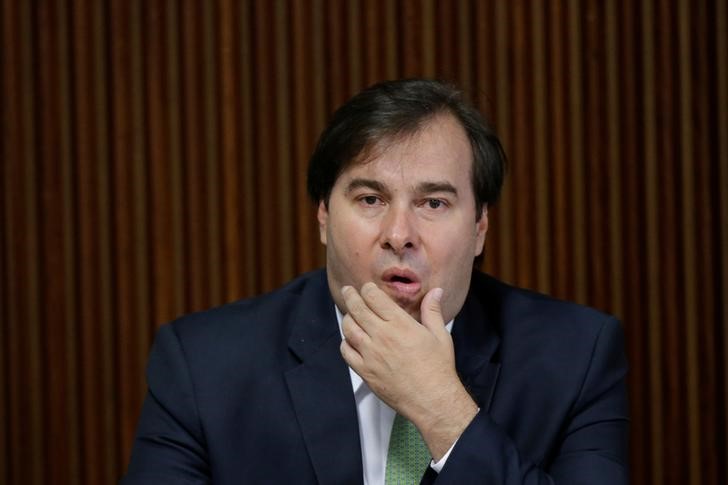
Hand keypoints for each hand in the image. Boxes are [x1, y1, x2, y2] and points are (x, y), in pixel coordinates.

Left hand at [339, 282, 477, 459]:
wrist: (432, 399)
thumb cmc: (438, 368)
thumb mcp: (440, 335)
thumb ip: (433, 311)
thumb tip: (436, 292)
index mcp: (400, 324)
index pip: (374, 298)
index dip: (367, 289)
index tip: (367, 288)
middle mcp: (382, 336)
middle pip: (357, 309)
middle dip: (350, 296)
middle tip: (347, 291)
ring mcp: (371, 354)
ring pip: (349, 328)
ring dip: (347, 318)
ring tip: (350, 314)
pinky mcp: (365, 371)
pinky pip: (346, 352)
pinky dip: (345, 342)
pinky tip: (350, 340)